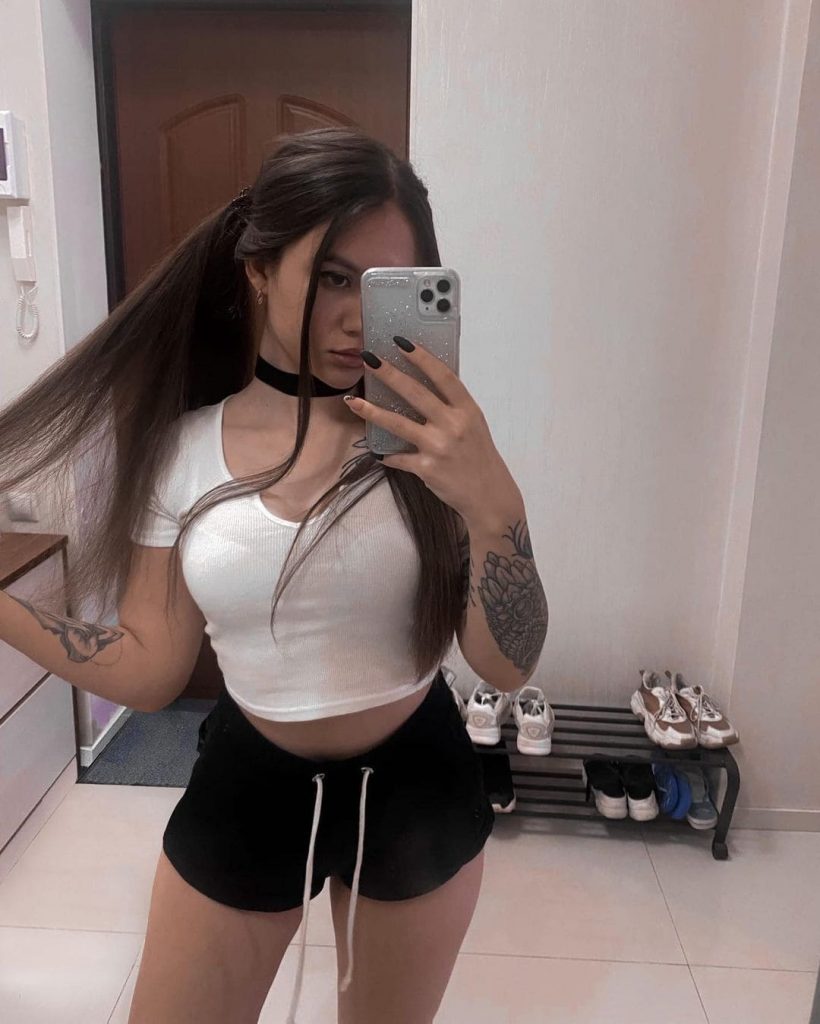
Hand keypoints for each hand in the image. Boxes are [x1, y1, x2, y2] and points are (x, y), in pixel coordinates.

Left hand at [343, 336, 518, 522]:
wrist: (489, 496)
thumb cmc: (479, 457)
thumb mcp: (474, 426)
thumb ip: (452, 407)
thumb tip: (423, 387)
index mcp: (467, 410)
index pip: (443, 376)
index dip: (422, 358)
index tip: (401, 342)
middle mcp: (453, 425)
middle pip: (415, 393)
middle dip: (389, 374)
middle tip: (368, 359)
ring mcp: (438, 447)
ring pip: (398, 424)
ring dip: (372, 411)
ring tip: (353, 401)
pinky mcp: (426, 468)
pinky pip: (399, 457)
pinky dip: (388, 455)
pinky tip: (379, 453)